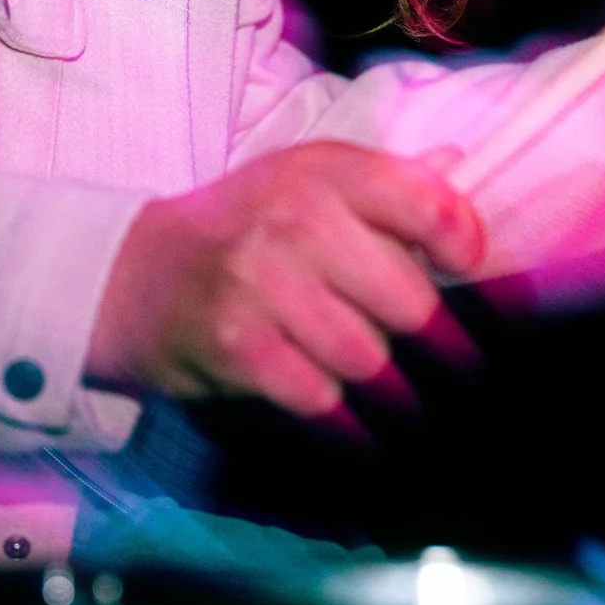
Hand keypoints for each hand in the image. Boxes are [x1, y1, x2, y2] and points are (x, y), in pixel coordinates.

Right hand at [86, 140, 484, 417]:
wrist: (132, 276)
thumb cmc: (243, 230)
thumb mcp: (309, 183)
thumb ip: (389, 190)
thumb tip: (469, 197)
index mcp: (326, 171)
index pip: (430, 205)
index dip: (467, 249)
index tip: (472, 280)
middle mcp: (296, 217)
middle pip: (410, 302)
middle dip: (442, 350)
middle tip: (463, 374)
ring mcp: (262, 281)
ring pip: (369, 359)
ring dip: (394, 393)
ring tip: (410, 406)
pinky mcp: (237, 345)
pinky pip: (321, 399)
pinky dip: (346, 425)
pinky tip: (361, 433)